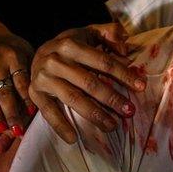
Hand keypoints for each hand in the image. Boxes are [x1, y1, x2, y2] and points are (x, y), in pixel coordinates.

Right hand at [0, 32, 33, 146]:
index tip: (32, 113)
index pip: (21, 80)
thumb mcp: (27, 53)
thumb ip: (33, 73)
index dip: (26, 98)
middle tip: (17, 131)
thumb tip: (47, 97)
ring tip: (0, 130)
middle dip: (10, 113)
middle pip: (4, 92)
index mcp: (14, 56)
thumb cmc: (17, 51)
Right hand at [29, 24, 145, 143]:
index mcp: (71, 44)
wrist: (31, 54)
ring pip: (73, 99)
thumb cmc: (69, 46)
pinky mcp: (35, 93)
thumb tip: (125, 49)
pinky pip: (49, 112)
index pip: (103, 62)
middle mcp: (56, 60)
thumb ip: (110, 33)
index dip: (123, 74)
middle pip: (90, 83)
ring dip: (95, 114)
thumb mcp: (88, 32)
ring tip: (112, 125)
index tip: (141, 87)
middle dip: (112, 99)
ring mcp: (44, 77)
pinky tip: (73, 138)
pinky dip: (60, 126)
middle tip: (129, 112)